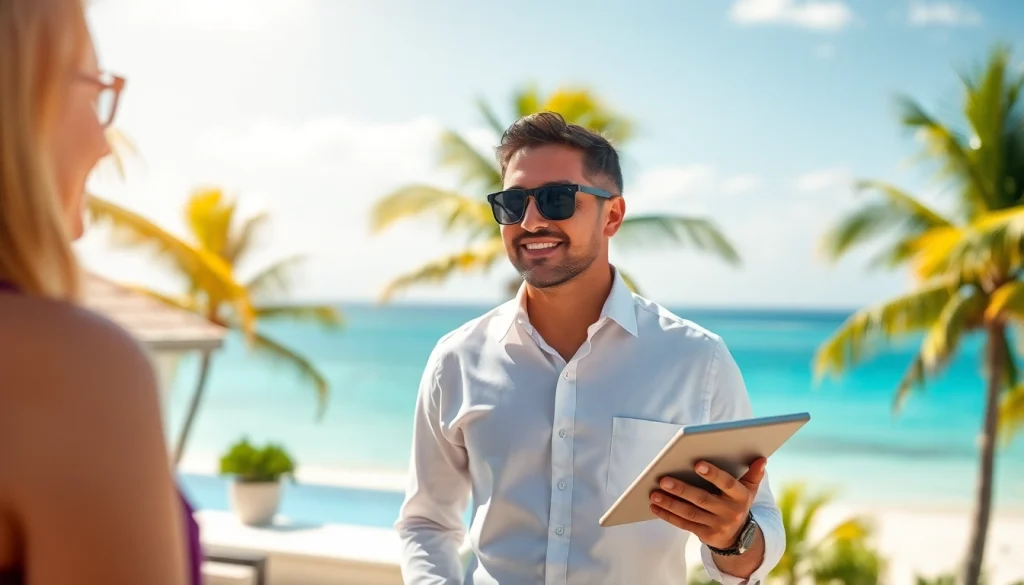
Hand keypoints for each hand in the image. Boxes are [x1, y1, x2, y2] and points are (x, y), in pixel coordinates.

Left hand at [648, 458, 766, 549]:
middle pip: (703, 499)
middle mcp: (730, 512)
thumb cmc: (738, 503)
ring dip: (670, 503)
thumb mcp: (749, 490)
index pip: (727, 484)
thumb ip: (753, 474)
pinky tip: (655, 505)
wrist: (739, 537)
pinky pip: (684, 524)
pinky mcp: (705, 535)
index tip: (697, 463)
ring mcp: (717, 525)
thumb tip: (762, 458)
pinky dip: (668, 515)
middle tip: (662, 479)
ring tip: (653, 492)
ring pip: (690, 513)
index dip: (713, 474)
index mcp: (740, 497)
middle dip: (682, 489)